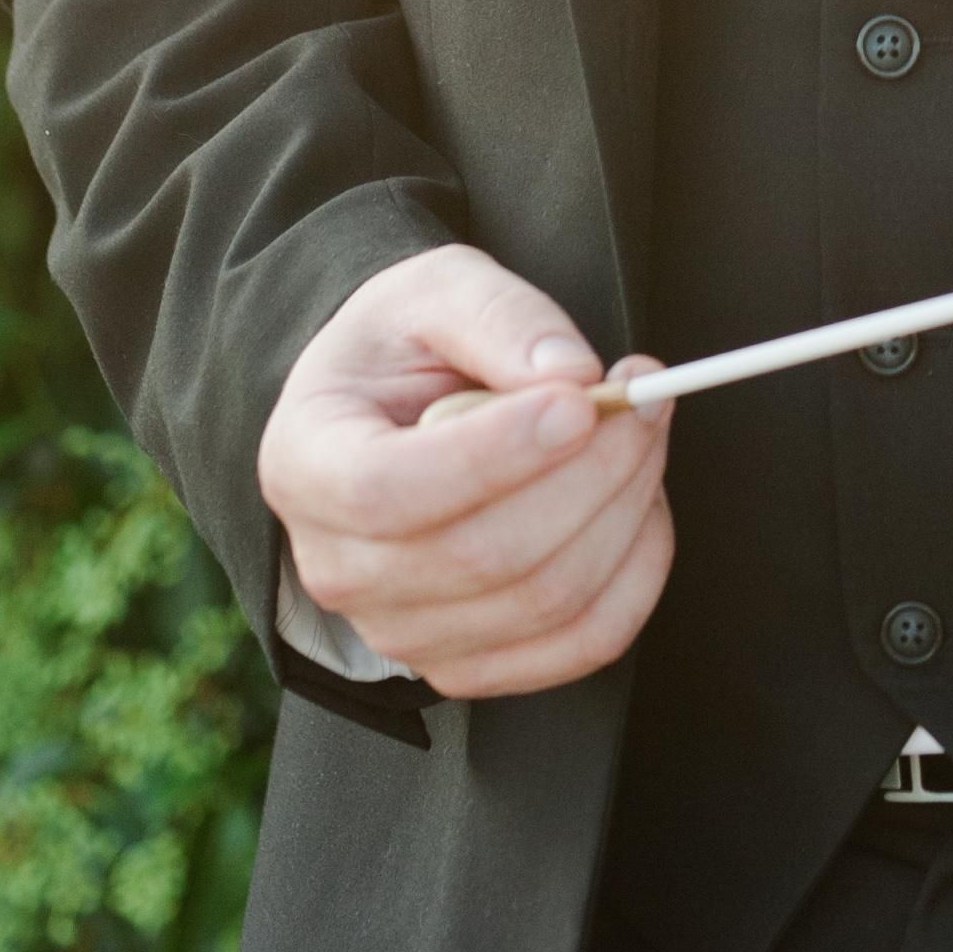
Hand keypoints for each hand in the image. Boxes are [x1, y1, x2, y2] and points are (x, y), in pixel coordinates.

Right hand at [256, 244, 672, 697]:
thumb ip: (499, 314)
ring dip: (623, 511)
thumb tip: (571, 372)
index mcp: (306, 463)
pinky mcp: (468, 663)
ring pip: (542, 601)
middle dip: (590, 471)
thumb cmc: (405, 346)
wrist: (391, 410)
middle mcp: (339, 568)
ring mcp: (400, 631)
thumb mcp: (435, 289)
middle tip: (646, 396)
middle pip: (481, 556)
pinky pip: (580, 643)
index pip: (387, 491)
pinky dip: (636, 573)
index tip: (581, 401)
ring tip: (642, 431)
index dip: (493, 455)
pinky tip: (640, 502)